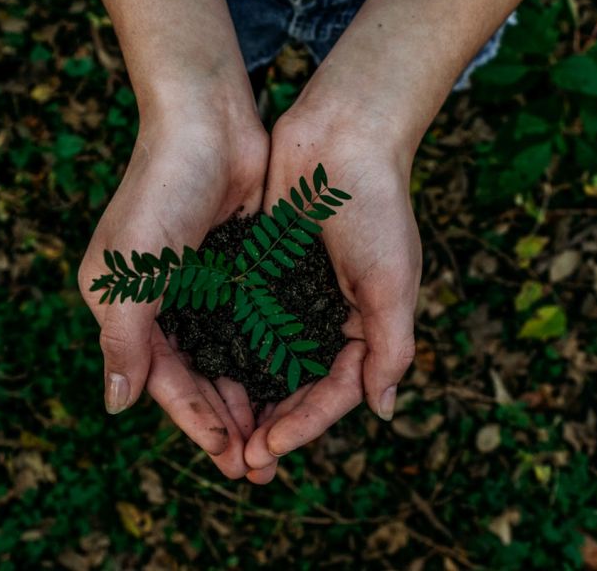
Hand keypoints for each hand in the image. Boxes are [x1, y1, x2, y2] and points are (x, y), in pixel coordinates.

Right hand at [78, 100, 268, 478]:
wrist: (208, 121)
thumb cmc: (161, 191)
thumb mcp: (131, 271)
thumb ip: (123, 340)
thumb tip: (116, 406)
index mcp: (125, 307)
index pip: (162, 380)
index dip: (195, 421)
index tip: (229, 457)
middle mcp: (161, 302)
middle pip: (196, 377)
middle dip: (226, 422)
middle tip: (259, 466)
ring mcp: (200, 286)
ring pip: (227, 358)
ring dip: (249, 398)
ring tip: (277, 438)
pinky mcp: (235, 269)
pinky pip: (251, 326)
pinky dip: (266, 357)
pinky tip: (290, 384)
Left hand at [243, 107, 420, 483]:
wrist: (342, 135)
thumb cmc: (376, 207)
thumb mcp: (393, 282)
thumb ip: (391, 348)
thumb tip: (382, 411)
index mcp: (365, 327)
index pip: (333, 392)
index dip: (303, 425)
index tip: (267, 449)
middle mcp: (327, 318)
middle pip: (296, 387)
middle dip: (271, 425)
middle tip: (239, 461)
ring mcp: (293, 296)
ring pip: (265, 362)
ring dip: (245, 398)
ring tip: (219, 433)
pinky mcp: (262, 271)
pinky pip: (243, 321)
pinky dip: (227, 350)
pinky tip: (202, 375)